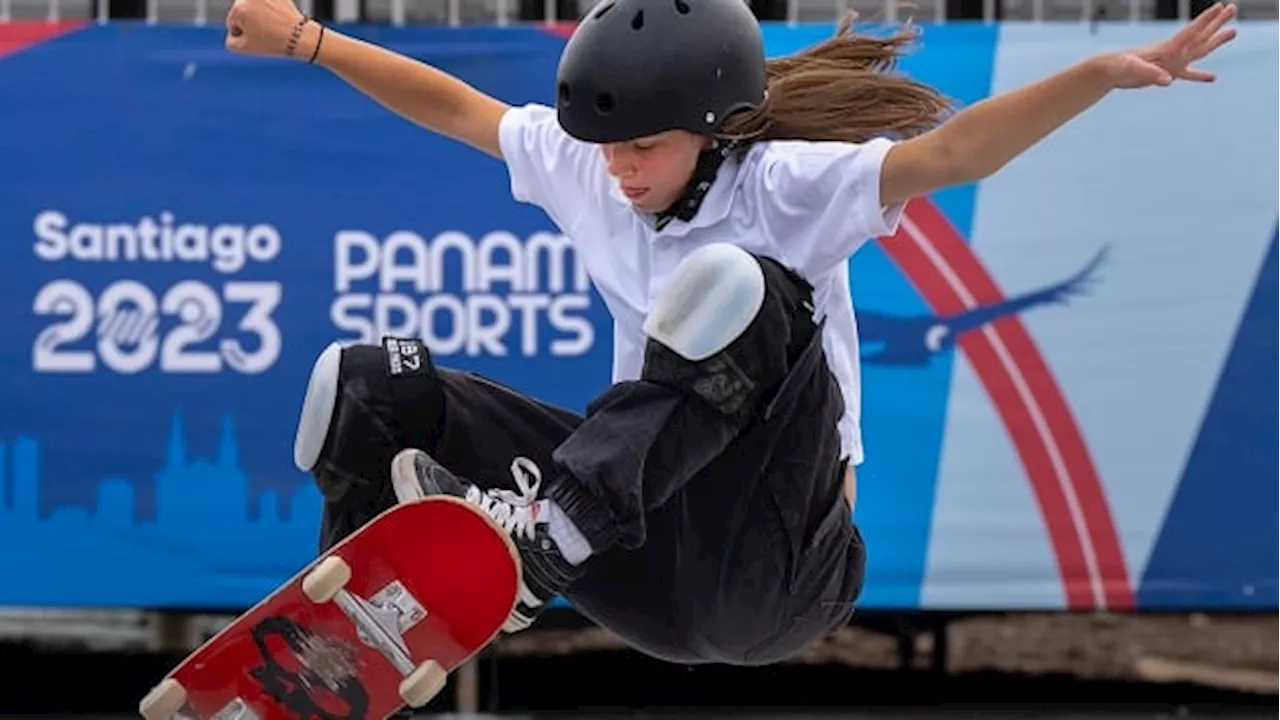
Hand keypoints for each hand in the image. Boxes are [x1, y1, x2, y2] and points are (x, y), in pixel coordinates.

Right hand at [225, 0, 309, 57]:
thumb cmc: (275, 42)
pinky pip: (269, 3)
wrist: (301, 37)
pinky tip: (278, 18)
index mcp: (239, 8)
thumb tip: (232, 33)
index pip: (233, 22)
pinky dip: (272, 9)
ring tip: (273, 26)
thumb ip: (230, 41)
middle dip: (251, 22)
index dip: (244, 34)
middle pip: (243, 12)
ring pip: (255, 6)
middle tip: (266, 33)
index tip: (258, 39)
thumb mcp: (245, 49)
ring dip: (260, 14)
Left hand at [1098, 2, 1236, 88]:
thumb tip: (1169, 81)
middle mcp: (1173, 52)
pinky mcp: (1166, 73)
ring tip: (1234, 31)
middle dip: (1217, 22)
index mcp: (1166, 49)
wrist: (1108, 71)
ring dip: (1216, 41)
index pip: (1191, 32)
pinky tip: (1213, 77)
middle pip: (1201, 35)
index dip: (1206, 20)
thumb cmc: (1117, 66)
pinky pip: (1187, 74)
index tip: (1221, 7)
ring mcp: (1171, 62)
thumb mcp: (1132, 69)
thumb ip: (1151, 73)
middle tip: (1234, 7)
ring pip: (1199, 50)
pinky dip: (1200, 76)